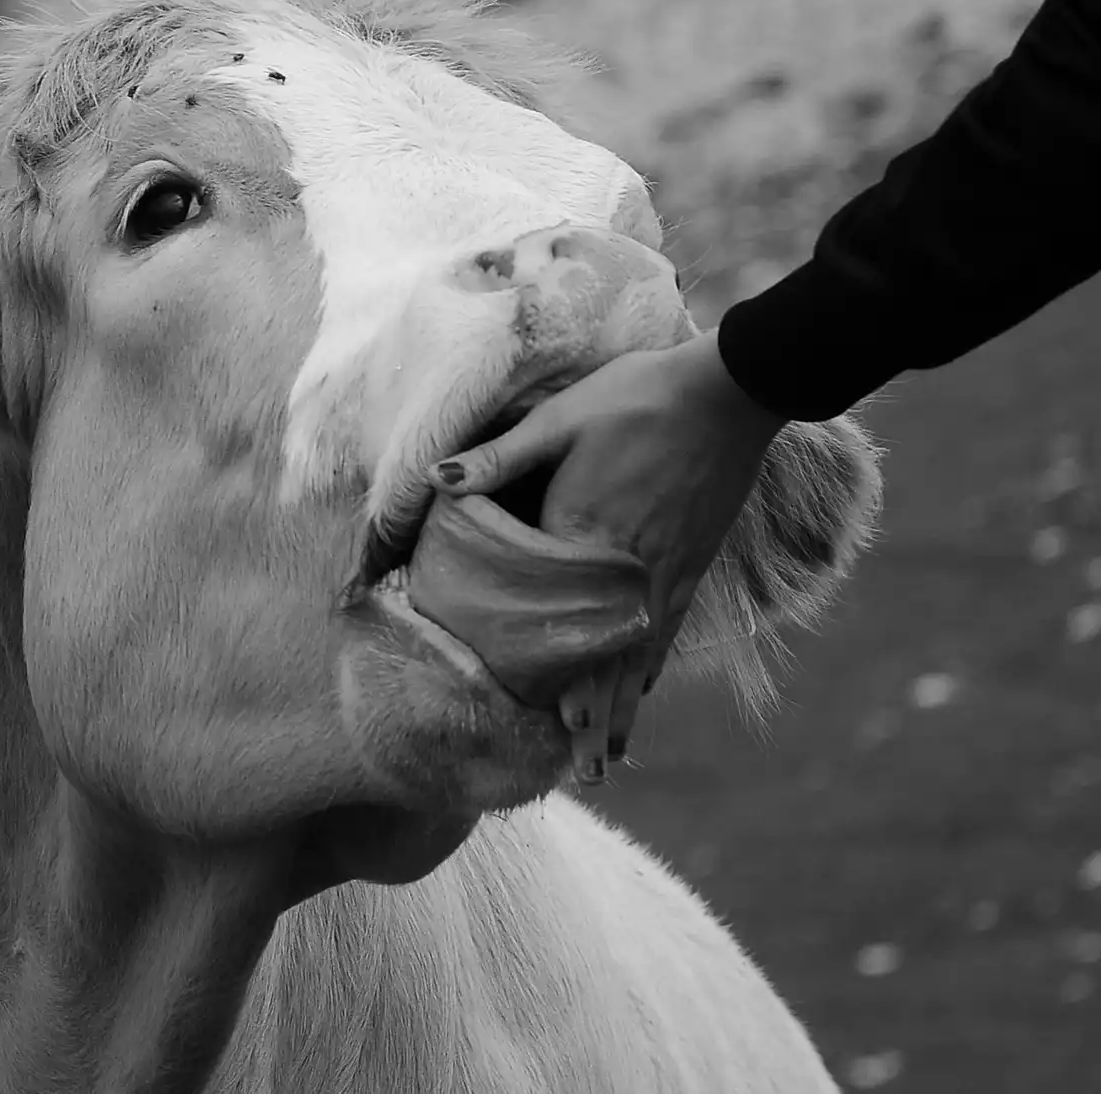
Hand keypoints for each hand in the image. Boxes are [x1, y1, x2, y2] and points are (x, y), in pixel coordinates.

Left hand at [431, 330, 787, 780]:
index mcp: (586, 537)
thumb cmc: (636, 396)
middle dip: (597, 720)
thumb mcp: (559, 418)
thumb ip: (499, 456)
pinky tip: (645, 688)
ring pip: (642, 655)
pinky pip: (669, 628)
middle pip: (611, 660)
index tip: (552, 731)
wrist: (731, 390)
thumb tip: (435, 480)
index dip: (560, 683)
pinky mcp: (693, 560)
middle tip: (586, 777)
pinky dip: (653, 666)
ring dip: (626, 706)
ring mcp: (668, 570)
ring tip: (613, 759)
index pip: (566, 626)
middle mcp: (628, 569)